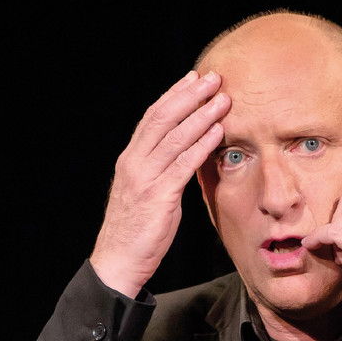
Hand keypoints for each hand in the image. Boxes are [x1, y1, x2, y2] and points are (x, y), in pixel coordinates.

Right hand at [89, 71, 229, 297]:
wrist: (118, 261)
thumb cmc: (135, 230)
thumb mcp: (145, 192)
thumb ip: (160, 170)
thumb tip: (184, 154)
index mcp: (130, 159)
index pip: (152, 118)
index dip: (174, 95)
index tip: (193, 79)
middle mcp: (134, 163)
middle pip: (163, 119)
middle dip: (190, 96)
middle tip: (213, 79)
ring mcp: (145, 178)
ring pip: (175, 138)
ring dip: (201, 116)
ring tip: (222, 101)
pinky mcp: (158, 197)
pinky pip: (182, 165)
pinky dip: (201, 146)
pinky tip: (217, 133)